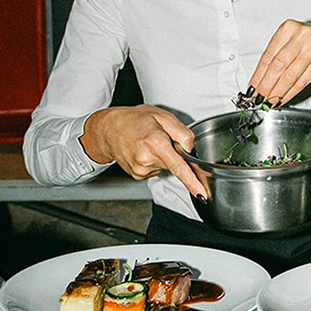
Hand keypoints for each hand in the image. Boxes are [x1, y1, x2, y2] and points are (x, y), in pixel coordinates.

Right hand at [79, 105, 205, 198]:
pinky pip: (156, 170)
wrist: (108, 129)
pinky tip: (144, 151)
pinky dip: (155, 161)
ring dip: (164, 157)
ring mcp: (140, 169)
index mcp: (155, 142)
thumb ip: (182, 133)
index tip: (201, 193)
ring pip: (166, 167)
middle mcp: (146, 159)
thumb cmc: (135, 120)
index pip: (178, 166)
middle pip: (176, 164)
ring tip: (149, 143)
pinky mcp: (137, 175)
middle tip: (161, 138)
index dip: (192, 181)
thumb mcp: (163, 117)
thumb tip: (190, 149)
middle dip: (175, 154)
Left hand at [248, 20, 310, 104]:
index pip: (269, 55)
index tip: (252, 87)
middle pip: (278, 66)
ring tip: (269, 101)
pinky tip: (284, 98)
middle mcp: (301, 36)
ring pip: (290, 75)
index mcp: (288, 29)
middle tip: (258, 98)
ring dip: (277, 91)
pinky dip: (291, 92)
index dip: (258, 74)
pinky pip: (302, 81)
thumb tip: (260, 79)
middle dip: (266, 85)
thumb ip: (277, 55)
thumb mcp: (293, 40)